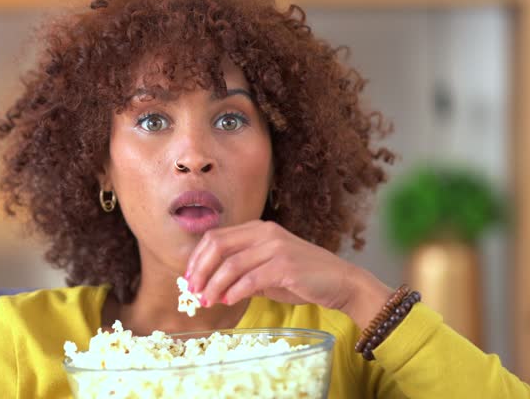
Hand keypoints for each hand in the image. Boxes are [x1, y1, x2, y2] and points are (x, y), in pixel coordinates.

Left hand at [184, 220, 390, 327]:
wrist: (340, 282)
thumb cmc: (302, 278)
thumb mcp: (267, 270)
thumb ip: (241, 273)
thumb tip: (210, 286)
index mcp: (258, 229)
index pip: (216, 236)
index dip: (197, 258)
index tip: (189, 278)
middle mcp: (265, 232)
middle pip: (218, 246)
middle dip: (200, 270)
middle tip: (193, 291)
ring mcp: (276, 247)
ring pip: (231, 264)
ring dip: (214, 285)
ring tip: (207, 301)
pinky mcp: (286, 265)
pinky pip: (251, 279)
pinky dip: (235, 291)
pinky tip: (228, 301)